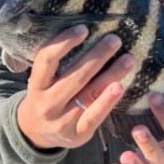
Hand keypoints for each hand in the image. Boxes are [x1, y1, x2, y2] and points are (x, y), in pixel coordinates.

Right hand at [17, 25, 134, 149]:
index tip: (84, 29)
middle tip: (115, 40)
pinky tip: (120, 87)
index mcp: (37, 86)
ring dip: (111, 74)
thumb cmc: (44, 98)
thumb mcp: (41, 82)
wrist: (36, 134)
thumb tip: (85, 33)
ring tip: (127, 60)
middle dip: (97, 56)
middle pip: (75, 76)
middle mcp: (48, 103)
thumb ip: (56, 65)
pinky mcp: (78, 134)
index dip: (64, 42)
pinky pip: (95, 116)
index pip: (47, 60)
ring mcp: (63, 121)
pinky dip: (108, 101)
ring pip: (89, 94)